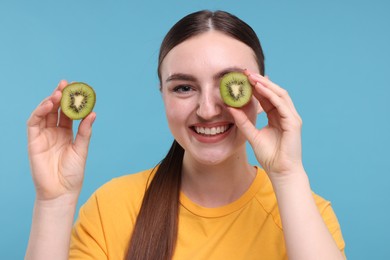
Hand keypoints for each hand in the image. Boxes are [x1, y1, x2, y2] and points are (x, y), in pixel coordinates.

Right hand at [27, 80, 95, 201]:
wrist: (61, 191)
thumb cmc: (73, 173)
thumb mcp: (82, 149)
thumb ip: (85, 131)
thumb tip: (93, 113)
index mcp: (67, 134)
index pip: (68, 114)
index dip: (71, 102)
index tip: (78, 89)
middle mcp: (54, 133)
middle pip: (56, 110)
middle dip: (60, 96)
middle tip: (66, 84)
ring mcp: (43, 136)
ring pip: (44, 113)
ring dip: (50, 101)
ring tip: (58, 92)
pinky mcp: (33, 141)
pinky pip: (35, 122)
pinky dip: (40, 111)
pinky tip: (49, 104)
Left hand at [228, 71, 302, 178]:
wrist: (281, 171)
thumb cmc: (270, 156)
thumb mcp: (252, 135)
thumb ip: (243, 122)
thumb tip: (231, 108)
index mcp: (277, 117)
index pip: (267, 98)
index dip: (256, 87)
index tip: (243, 79)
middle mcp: (285, 114)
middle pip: (274, 92)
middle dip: (261, 81)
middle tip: (246, 73)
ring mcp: (291, 118)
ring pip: (280, 94)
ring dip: (266, 85)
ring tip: (252, 77)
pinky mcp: (293, 122)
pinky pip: (282, 104)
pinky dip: (271, 95)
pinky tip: (260, 88)